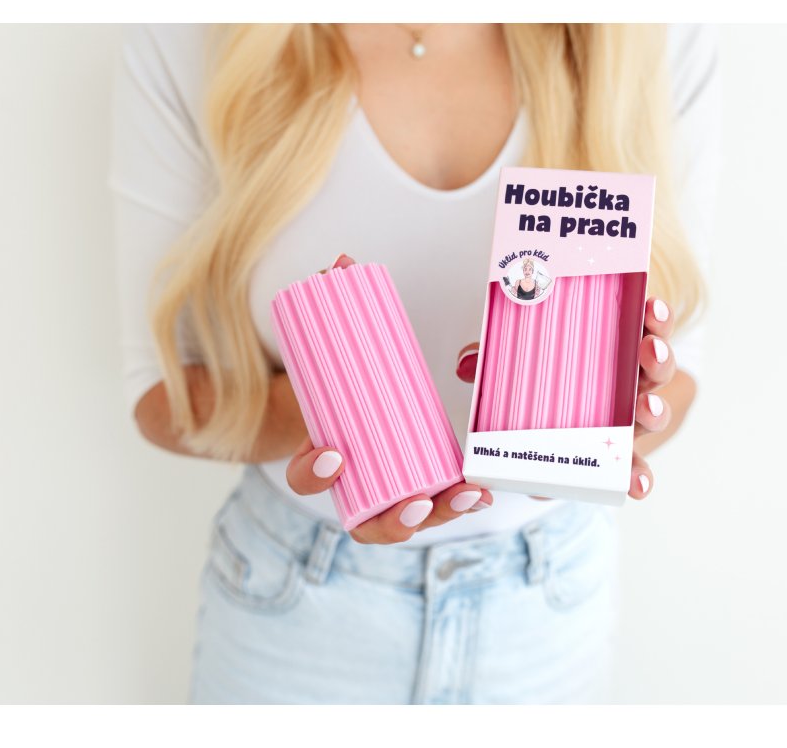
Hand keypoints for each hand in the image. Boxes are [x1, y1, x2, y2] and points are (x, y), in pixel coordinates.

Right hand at [286, 252, 492, 544]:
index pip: (306, 478)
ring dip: (437, 515)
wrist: (353, 399)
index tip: (334, 453)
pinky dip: (457, 502)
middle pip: (366, 521)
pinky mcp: (419, 491)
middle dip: (393, 520)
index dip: (314, 474)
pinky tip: (480, 490)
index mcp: (321, 456)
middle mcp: (353, 487)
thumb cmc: (345, 380)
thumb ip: (334, 303)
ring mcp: (386, 495)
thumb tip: (340, 263)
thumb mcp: (336, 345)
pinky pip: (435, 509)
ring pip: (405, 523)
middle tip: (416, 501)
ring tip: (463, 493)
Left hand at [454, 295, 677, 501]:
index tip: (652, 306)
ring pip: (651, 413)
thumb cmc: (544, 394)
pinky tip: (638, 484)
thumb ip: (494, 363)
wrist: (549, 449)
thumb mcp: (519, 370)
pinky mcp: (617, 462)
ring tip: (647, 407)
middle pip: (653, 369)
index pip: (639, 330)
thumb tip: (466, 363)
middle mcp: (628, 388)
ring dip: (654, 408)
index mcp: (613, 356)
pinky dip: (639, 475)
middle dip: (657, 357)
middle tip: (648, 348)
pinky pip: (633, 468)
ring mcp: (627, 426)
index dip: (652, 319)